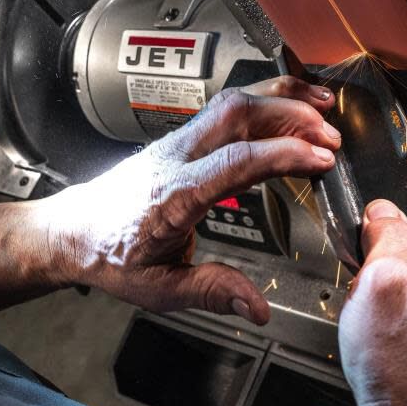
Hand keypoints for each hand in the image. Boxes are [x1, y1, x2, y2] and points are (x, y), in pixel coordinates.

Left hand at [45, 77, 338, 322]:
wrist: (75, 231)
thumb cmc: (111, 256)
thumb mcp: (159, 288)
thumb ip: (212, 292)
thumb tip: (257, 307)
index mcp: (174, 195)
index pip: (235, 160)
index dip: (283, 154)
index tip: (321, 158)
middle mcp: (176, 158)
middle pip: (235, 113)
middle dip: (290, 116)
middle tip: (332, 136)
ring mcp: (177, 142)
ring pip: (230, 102)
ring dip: (279, 99)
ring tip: (322, 108)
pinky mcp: (181, 139)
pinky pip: (224, 109)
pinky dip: (262, 102)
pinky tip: (288, 109)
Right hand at [338, 199, 406, 405]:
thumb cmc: (400, 368)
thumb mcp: (380, 282)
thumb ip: (388, 236)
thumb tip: (386, 210)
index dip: (404, 224)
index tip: (381, 241)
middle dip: (400, 264)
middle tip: (376, 288)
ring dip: (403, 294)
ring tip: (382, 318)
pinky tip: (392, 339)